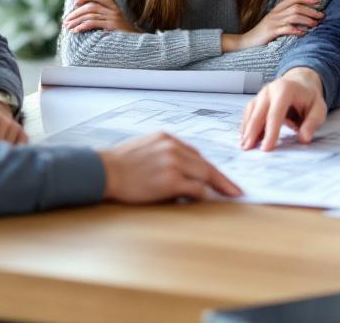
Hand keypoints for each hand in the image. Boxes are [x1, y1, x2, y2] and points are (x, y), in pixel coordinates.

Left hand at [63, 0, 141, 33]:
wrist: (136, 46)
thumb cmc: (122, 35)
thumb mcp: (113, 23)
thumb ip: (102, 18)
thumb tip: (83, 16)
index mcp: (115, 8)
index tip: (76, 1)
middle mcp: (115, 11)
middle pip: (92, 6)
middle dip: (76, 12)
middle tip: (66, 19)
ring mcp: (114, 18)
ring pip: (90, 15)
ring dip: (77, 20)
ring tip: (68, 26)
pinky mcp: (112, 26)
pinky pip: (94, 23)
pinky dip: (83, 26)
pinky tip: (76, 30)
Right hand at [98, 132, 241, 202]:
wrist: (104, 171)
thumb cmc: (120, 164)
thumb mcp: (145, 148)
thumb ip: (165, 154)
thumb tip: (182, 170)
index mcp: (167, 138)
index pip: (196, 154)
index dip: (209, 168)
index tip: (220, 177)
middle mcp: (173, 148)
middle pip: (206, 165)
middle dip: (223, 179)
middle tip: (236, 190)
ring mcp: (173, 163)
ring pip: (205, 176)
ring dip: (217, 187)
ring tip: (228, 196)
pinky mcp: (170, 181)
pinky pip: (196, 189)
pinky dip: (203, 196)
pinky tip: (208, 201)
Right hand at [222, 0, 323, 51]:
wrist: (246, 42)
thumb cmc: (264, 34)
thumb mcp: (275, 22)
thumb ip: (287, 18)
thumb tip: (307, 18)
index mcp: (277, 9)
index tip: (319, 2)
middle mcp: (275, 13)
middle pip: (296, 7)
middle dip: (311, 11)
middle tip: (322, 16)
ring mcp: (273, 22)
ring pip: (293, 16)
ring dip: (306, 20)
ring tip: (315, 25)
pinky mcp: (270, 32)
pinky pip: (286, 29)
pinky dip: (296, 30)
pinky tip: (303, 33)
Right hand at [239, 67, 326, 150]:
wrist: (301, 83)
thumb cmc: (309, 98)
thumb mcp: (319, 109)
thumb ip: (312, 123)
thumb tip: (304, 138)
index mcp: (285, 90)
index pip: (275, 114)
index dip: (270, 132)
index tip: (266, 148)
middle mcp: (270, 90)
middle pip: (258, 113)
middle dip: (252, 132)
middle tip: (248, 149)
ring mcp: (261, 94)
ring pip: (251, 113)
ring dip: (247, 130)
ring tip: (244, 146)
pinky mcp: (257, 100)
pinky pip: (249, 113)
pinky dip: (246, 126)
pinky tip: (245, 138)